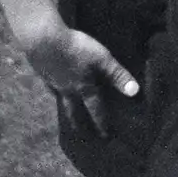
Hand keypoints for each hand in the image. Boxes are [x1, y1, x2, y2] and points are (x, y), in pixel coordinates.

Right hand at [24, 22, 138, 137]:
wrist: (43, 39)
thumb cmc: (75, 49)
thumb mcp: (102, 59)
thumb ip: (117, 75)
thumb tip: (135, 92)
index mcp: (83, 88)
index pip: (95, 108)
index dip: (101, 122)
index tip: (104, 136)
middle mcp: (67, 89)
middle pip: (73, 110)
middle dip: (78, 123)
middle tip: (81, 134)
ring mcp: (52, 82)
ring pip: (60, 101)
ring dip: (64, 110)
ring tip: (66, 116)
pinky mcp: (42, 72)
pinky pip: (49, 87)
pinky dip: (52, 91)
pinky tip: (51, 88)